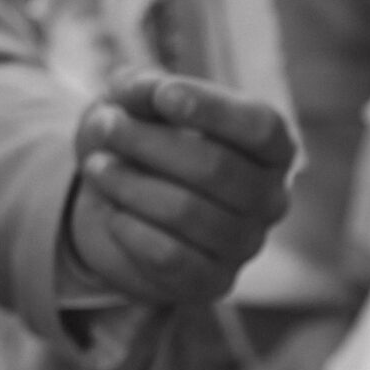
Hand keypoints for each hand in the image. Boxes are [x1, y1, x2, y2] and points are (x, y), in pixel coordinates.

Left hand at [65, 69, 294, 304]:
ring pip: (188, 212)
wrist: (121, 212)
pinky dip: (130, 229)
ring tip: (96, 166)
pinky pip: (171, 257)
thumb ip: (142, 87)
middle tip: (106, 126)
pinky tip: (111, 213)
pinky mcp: (214, 282)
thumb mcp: (137, 103)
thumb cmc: (144, 146)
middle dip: (150, 142)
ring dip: (130, 184)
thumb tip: (142, 90)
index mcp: (273, 149)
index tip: (161, 94)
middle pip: (217, 168)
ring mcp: (246, 245)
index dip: (212, 109)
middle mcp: (272, 199)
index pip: (261, 128)